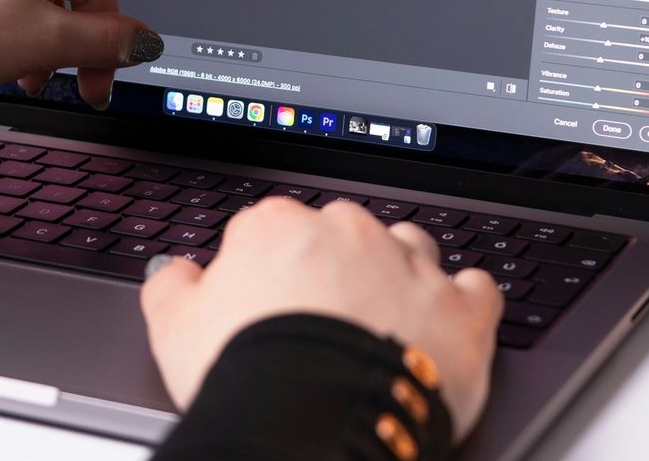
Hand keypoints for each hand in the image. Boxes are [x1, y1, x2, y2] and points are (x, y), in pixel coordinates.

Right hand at [140, 197, 502, 440]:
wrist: (311, 421)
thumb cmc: (246, 374)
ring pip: (412, 248)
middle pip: (346, 232)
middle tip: (324, 318)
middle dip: (338, 264)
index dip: (272, 266)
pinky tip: (450, 319)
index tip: (272, 299)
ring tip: (387, 318)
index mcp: (279, 227)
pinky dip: (466, 300)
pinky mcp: (460, 309)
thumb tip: (172, 272)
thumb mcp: (175, 329)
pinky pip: (476, 287)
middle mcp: (349, 231)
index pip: (275, 228)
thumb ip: (172, 287)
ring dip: (402, 272)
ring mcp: (410, 265)